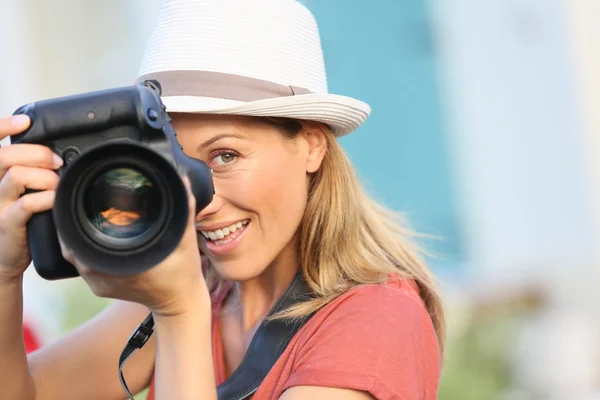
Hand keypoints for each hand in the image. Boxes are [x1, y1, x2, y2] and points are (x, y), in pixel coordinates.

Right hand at [0, 115, 62, 283]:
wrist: (4, 256)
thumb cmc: (19, 219)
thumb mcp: (21, 191)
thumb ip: (30, 171)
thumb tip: (58, 155)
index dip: (3, 127)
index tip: (25, 120)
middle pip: (6, 155)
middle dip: (37, 153)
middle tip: (56, 162)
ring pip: (16, 175)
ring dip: (44, 176)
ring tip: (56, 184)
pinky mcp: (7, 222)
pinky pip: (26, 204)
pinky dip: (45, 198)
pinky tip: (53, 200)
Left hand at [59, 177, 209, 315]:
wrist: (179, 302)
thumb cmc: (183, 273)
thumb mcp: (186, 241)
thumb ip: (185, 210)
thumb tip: (182, 180)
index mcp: (121, 266)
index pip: (80, 242)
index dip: (71, 222)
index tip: (73, 201)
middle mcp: (105, 278)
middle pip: (71, 247)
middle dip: (69, 225)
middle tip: (74, 201)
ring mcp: (100, 285)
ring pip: (73, 256)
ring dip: (73, 237)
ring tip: (77, 214)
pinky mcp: (100, 288)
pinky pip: (82, 264)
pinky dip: (81, 248)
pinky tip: (87, 234)